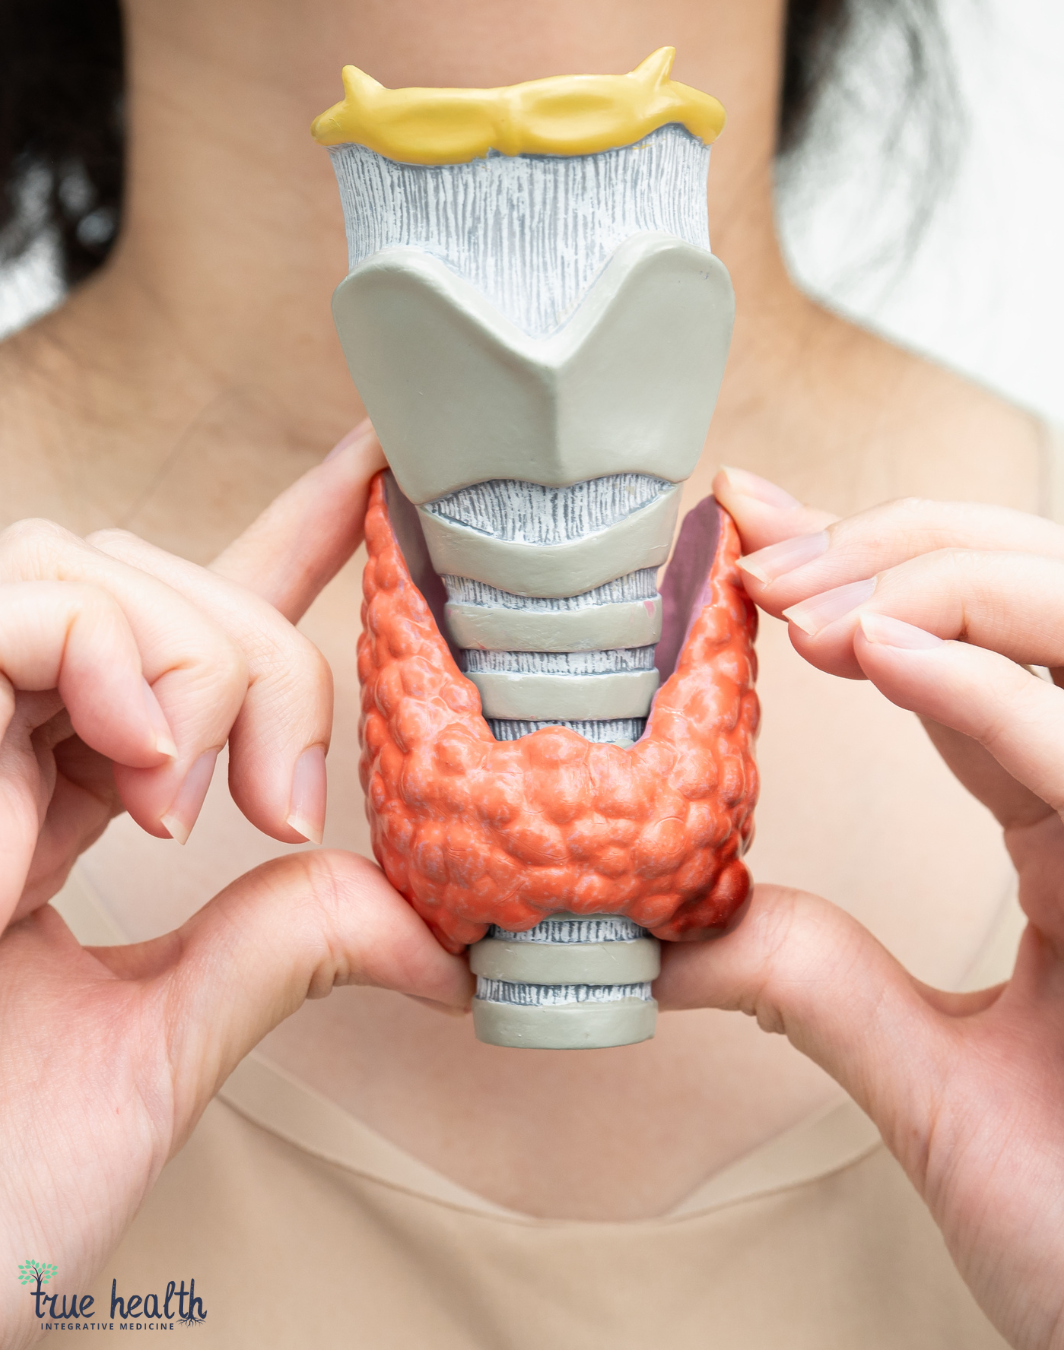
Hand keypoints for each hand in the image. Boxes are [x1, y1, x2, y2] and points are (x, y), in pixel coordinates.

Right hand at [0, 425, 472, 1348]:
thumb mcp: (160, 1049)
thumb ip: (284, 949)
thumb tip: (442, 936)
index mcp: (72, 793)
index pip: (194, 628)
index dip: (293, 531)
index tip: (378, 463)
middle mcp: (2, 741)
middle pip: (155, 580)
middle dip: (257, 662)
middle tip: (273, 810)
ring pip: (85, 563)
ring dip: (176, 663)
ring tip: (165, 802)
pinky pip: (12, 604)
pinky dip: (91, 663)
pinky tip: (107, 777)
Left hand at [657, 469, 1063, 1349]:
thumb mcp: (932, 1083)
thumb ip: (818, 984)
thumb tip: (664, 927)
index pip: (971, 659)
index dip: (864, 577)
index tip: (745, 532)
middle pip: (1043, 594)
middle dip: (899, 544)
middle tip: (758, 549)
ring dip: (937, 582)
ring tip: (800, 601)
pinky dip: (995, 693)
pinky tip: (886, 655)